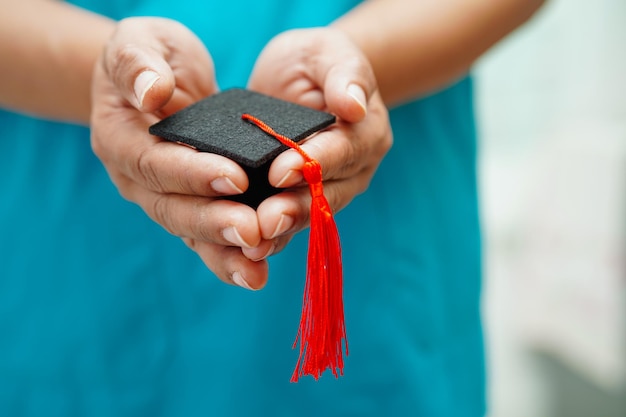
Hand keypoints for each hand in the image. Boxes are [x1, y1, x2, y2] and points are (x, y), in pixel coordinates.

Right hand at [90, 17, 268, 288]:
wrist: (158, 80)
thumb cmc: (151, 56)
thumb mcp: (141, 42)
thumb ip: (138, 64)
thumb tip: (152, 92)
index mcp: (120, 140)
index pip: (154, 163)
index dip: (192, 173)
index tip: (235, 177)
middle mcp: (138, 179)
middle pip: (172, 208)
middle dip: (213, 222)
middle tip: (252, 231)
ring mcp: (164, 198)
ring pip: (190, 233)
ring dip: (224, 253)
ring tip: (257, 269)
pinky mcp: (191, 207)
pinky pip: (207, 238)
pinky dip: (230, 259)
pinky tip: (257, 274)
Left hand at [245, 28, 392, 259]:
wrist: (300, 82)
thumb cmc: (314, 62)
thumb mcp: (328, 53)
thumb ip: (345, 74)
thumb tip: (354, 105)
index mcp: (365, 132)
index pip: (342, 150)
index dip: (313, 163)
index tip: (279, 171)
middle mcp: (353, 169)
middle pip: (328, 194)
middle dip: (296, 209)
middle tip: (266, 221)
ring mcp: (330, 191)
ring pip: (309, 217)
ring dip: (282, 232)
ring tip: (253, 244)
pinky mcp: (302, 202)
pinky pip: (290, 225)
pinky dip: (270, 239)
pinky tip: (245, 251)